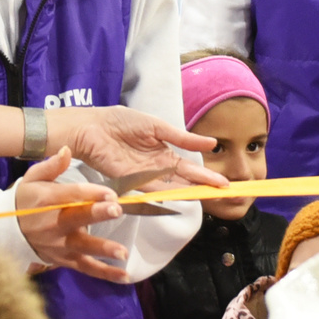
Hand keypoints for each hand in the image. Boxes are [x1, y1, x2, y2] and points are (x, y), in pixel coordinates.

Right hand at [14, 150, 129, 282]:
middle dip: (97, 214)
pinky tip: (124, 276)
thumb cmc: (26, 200)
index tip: (111, 192)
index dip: (91, 193)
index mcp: (47, 200)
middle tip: (116, 209)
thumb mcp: (32, 178)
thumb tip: (67, 149)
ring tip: (123, 253)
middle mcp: (53, 224)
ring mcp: (59, 245)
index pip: (71, 195)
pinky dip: (105, 274)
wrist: (8, 231)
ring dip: (103, 250)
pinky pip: (86, 268)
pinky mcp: (64, 260)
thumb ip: (51, 165)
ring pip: (83, 248)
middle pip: (77, 218)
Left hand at [53, 108, 218, 189]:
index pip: (190, 168)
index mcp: (164, 154)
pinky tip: (180, 194)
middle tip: (224, 194)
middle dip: (202, 187)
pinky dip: (165, 191)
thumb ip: (183, 138)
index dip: (206, 176)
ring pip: (170, 186)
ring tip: (207, 196)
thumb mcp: (158, 127)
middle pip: (183, 181)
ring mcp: (144, 176)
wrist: (93, 127)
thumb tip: (211, 143)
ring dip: (188, 191)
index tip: (225, 184)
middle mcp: (157, 168)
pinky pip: (150, 187)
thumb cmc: (121, 122)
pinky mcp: (129, 180)